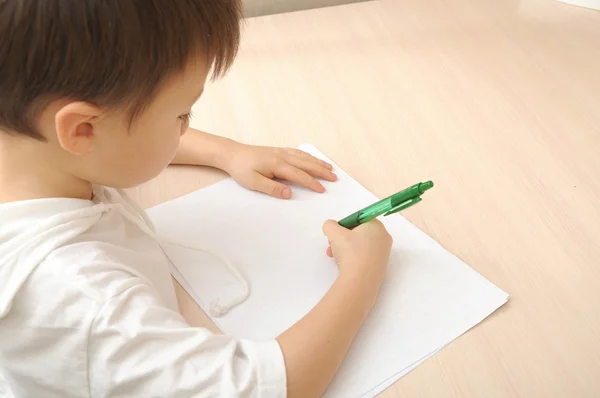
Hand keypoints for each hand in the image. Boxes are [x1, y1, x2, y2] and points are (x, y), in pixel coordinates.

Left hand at [223, 143, 337, 198]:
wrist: (232, 154)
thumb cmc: (241, 169)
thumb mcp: (253, 182)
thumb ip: (272, 188)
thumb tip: (289, 194)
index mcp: (277, 165)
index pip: (299, 175)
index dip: (312, 182)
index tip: (322, 189)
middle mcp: (282, 156)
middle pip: (306, 164)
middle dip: (321, 171)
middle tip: (334, 177)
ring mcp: (280, 152)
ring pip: (304, 157)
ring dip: (317, 162)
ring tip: (329, 167)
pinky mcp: (277, 150)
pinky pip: (297, 152)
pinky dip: (308, 155)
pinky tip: (312, 158)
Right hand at [322, 219, 392, 292]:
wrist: (360, 281)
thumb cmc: (350, 252)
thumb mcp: (334, 233)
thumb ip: (330, 225)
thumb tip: (331, 227)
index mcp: (377, 226)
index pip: (359, 219)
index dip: (345, 225)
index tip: (336, 233)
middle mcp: (384, 238)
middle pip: (359, 233)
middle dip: (342, 238)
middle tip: (331, 245)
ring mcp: (383, 254)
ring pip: (360, 246)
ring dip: (344, 249)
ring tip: (333, 257)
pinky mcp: (380, 267)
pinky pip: (364, 257)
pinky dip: (352, 259)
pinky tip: (342, 265)